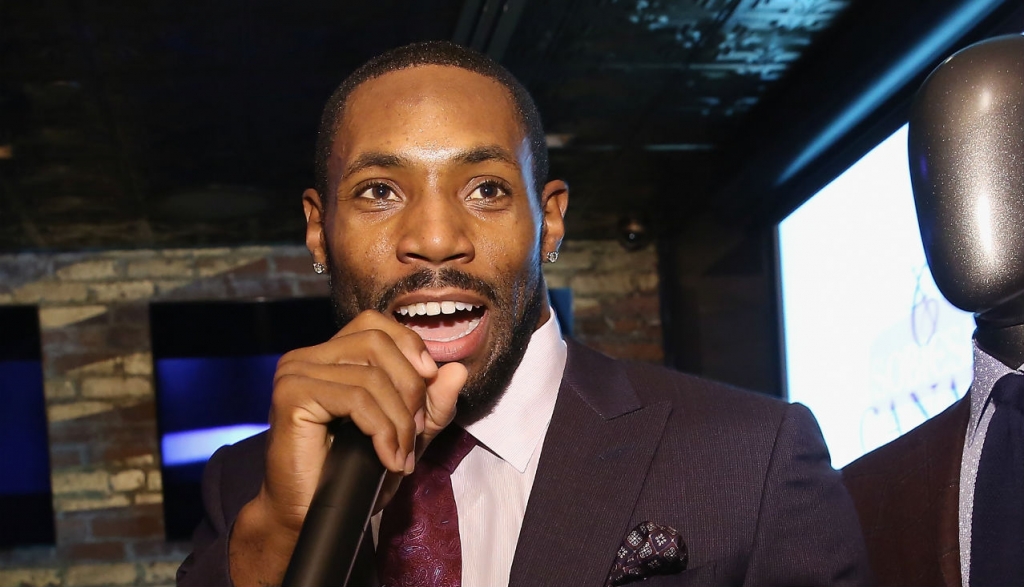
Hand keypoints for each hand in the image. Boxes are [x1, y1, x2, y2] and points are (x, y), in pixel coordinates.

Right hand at [229, 310, 466, 585]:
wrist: (312, 516)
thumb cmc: (354, 474)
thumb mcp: (407, 433)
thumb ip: (433, 402)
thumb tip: (458, 369)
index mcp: (329, 355)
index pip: (375, 323)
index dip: (409, 346)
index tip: (430, 380)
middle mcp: (307, 356)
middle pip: (377, 344)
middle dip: (410, 388)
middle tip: (416, 432)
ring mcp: (295, 373)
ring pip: (370, 376)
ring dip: (399, 420)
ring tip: (403, 454)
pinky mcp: (292, 396)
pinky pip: (356, 399)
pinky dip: (382, 431)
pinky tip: (389, 459)